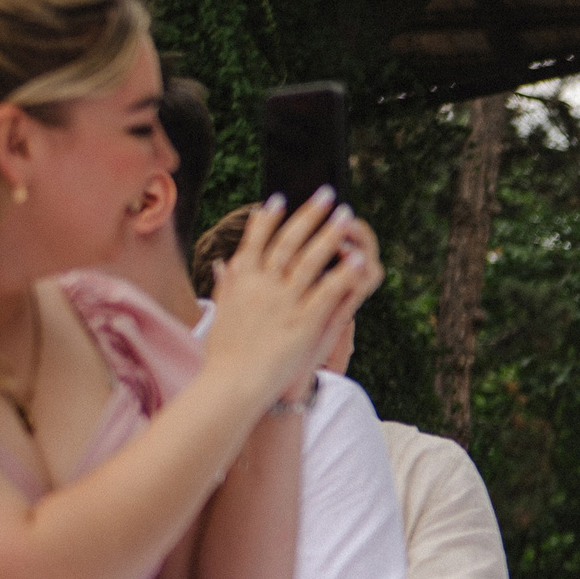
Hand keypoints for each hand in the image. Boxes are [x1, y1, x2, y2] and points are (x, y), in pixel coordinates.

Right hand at [205, 188, 369, 403]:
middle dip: (309, 214)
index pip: (255, 241)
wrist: (231, 384)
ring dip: (331, 233)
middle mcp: (261, 284)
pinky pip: (329, 291)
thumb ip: (225, 285)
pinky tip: (359, 259)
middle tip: (326, 194)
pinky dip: (344, 273)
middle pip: (288, 240)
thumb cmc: (224, 355)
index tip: (278, 199)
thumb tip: (221, 264)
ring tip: (347, 215)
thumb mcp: (220, 313)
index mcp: (241, 281)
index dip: (268, 219)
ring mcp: (283, 301)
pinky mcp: (304, 320)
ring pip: (311, 258)